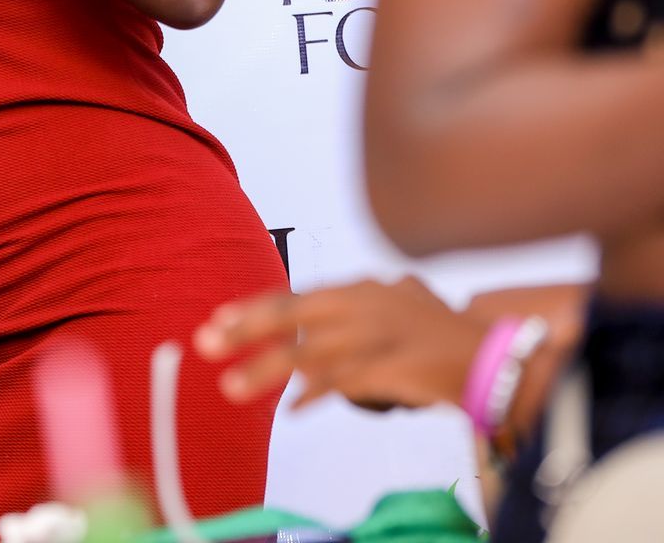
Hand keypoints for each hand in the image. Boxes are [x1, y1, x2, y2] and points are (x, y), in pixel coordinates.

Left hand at [194, 276, 486, 412]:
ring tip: (232, 387)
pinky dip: (313, 396)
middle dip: (244, 330)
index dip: (253, 311)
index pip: (294, 298)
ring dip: (266, 372)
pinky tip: (293, 409)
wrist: (491, 355)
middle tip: (204, 342)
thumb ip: (355, 308)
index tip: (217, 321)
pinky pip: (340, 382)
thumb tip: (320, 324)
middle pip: (291, 316)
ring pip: (307, 353)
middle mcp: (362, 305)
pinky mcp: (390, 366)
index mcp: (359, 288)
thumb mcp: (395, 304)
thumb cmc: (440, 334)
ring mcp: (375, 335)